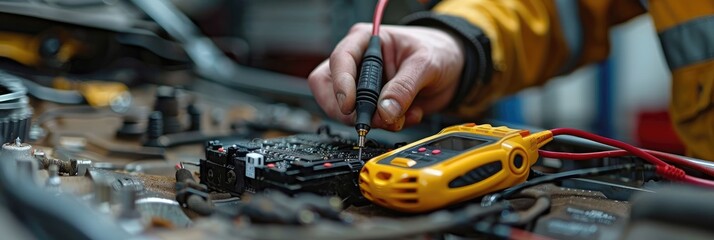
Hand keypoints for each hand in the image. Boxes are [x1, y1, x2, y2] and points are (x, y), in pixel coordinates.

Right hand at [308, 23, 463, 130]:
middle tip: (373, 120)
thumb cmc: (437, 51)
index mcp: (367, 41)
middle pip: (328, 87)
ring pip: (345, 110)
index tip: (349, 106)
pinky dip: (388, 125)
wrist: (453, 67)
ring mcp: (363, 86)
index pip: (340, 60)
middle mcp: (359, 63)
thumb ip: (404, 87)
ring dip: (372, 121)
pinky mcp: (373, 106)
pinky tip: (410, 115)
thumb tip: (384, 111)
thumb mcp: (425, 63)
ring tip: (401, 117)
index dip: (340, 84)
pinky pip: (369, 122)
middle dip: (349, 110)